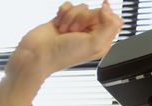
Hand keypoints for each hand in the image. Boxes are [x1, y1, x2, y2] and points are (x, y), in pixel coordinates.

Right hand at [0, 1, 122, 105]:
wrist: (37, 54)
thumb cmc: (64, 54)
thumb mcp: (94, 44)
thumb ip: (108, 26)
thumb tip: (107, 7)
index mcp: (103, 41)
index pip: (113, 20)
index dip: (104, 17)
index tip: (92, 24)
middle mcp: (91, 33)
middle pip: (97, 11)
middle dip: (83, 18)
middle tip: (74, 32)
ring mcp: (77, 26)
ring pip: (81, 7)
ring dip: (71, 17)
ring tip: (64, 31)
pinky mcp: (64, 20)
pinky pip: (68, 5)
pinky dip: (62, 13)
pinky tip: (58, 25)